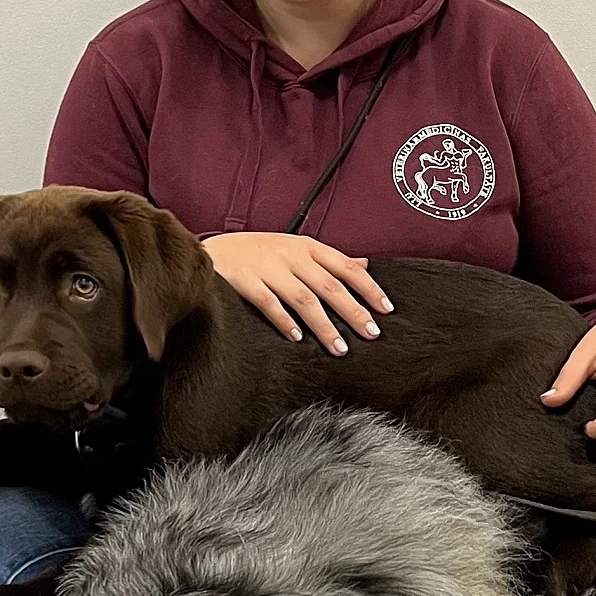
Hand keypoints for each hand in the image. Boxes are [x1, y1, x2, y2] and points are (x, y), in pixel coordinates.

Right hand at [203, 232, 392, 355]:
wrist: (209, 251)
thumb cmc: (257, 252)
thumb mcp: (295, 248)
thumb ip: (328, 260)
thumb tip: (364, 264)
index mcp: (306, 247)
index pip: (346, 267)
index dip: (368, 288)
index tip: (386, 309)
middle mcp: (291, 256)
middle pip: (330, 286)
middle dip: (353, 311)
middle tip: (371, 334)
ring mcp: (267, 268)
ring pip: (304, 299)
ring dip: (324, 325)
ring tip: (339, 347)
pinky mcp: (245, 280)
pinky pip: (269, 303)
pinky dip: (284, 321)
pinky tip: (297, 339)